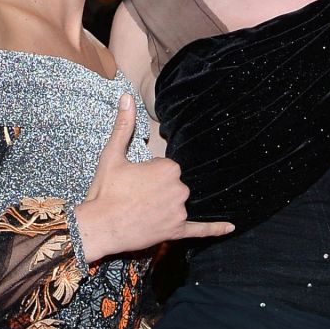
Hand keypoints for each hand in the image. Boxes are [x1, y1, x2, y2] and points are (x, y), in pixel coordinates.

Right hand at [74, 95, 232, 261]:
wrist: (98, 227)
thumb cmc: (104, 191)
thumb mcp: (112, 155)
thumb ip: (124, 125)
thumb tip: (126, 97)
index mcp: (169, 168)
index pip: (167, 168)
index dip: (148, 174)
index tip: (133, 181)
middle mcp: (180, 188)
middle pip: (174, 185)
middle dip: (157, 190)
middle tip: (134, 197)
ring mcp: (179, 211)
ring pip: (178, 203)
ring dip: (164, 206)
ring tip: (141, 211)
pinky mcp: (176, 231)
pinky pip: (200, 230)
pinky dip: (215, 229)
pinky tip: (230, 228)